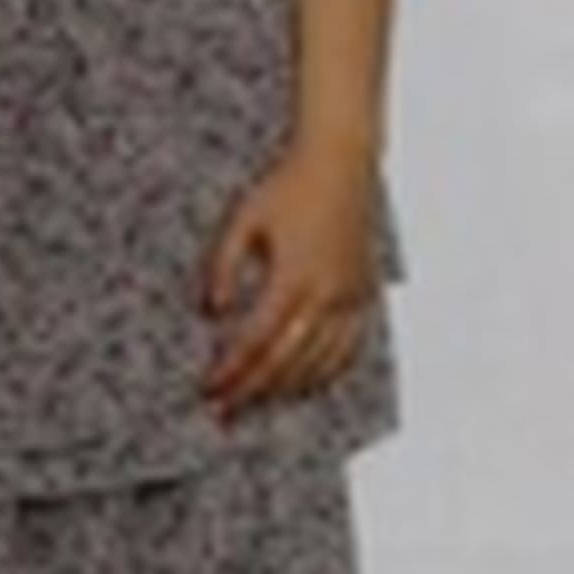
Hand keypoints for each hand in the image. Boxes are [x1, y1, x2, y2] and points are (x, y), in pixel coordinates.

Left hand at [199, 146, 383, 420]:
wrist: (342, 161)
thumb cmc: (291, 185)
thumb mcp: (243, 220)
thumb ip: (222, 267)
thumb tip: (211, 313)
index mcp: (294, 277)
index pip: (255, 342)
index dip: (230, 371)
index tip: (209, 389)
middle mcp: (327, 294)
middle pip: (285, 362)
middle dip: (251, 391)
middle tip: (225, 412)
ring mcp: (351, 298)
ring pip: (319, 364)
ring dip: (286, 390)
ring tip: (258, 404)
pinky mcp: (364, 295)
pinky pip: (348, 349)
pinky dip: (326, 373)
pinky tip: (306, 384)